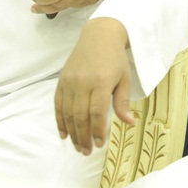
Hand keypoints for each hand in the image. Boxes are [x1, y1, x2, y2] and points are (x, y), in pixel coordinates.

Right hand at [54, 17, 134, 154]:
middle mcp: (82, 82)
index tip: (100, 144)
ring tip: (78, 147)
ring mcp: (70, 81)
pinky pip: (58, 104)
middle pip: (80, 116)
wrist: (99, 36)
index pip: (97, 112)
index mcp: (100, 82)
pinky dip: (59, 121)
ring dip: (72, 133)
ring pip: (67, 113)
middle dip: (83, 137)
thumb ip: (122, 102)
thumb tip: (129, 122)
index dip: (97, 131)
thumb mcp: (124, 78)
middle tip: (87, 152)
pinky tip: (64, 134)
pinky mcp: (61, 81)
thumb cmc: (115, 59)